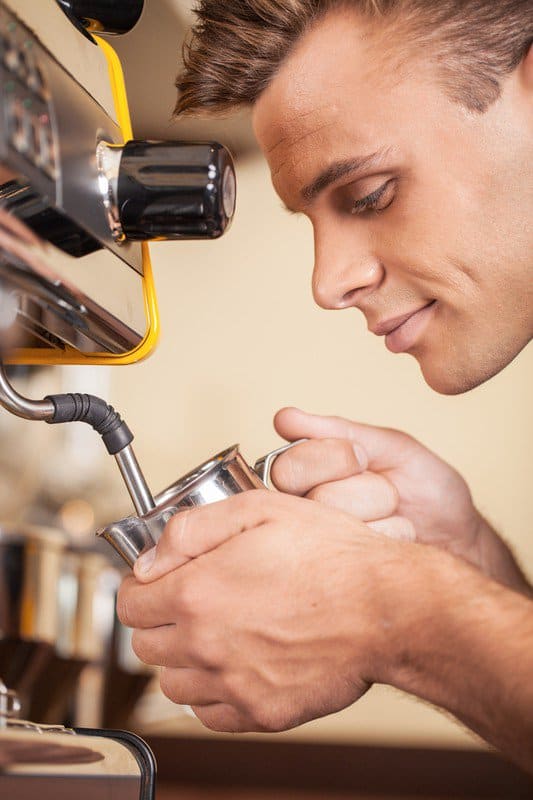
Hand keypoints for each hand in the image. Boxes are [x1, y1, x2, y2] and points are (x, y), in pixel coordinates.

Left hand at [117, 490, 411, 732]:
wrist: (385, 608)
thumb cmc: (331, 556)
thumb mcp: (259, 510)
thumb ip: (190, 530)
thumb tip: (149, 558)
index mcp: (196, 593)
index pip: (130, 602)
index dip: (141, 586)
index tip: (156, 581)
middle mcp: (205, 644)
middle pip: (145, 644)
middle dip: (159, 620)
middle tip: (190, 601)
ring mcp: (232, 684)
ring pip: (172, 682)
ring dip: (182, 658)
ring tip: (214, 632)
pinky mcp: (261, 712)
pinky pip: (210, 714)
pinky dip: (212, 692)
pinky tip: (235, 664)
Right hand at [272, 408, 528, 591]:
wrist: (462, 541)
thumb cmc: (425, 490)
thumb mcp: (390, 447)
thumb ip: (338, 431)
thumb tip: (285, 418)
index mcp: (300, 476)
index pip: (287, 465)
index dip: (336, 459)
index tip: (363, 459)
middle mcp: (298, 513)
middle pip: (310, 499)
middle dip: (362, 490)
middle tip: (384, 489)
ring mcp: (315, 550)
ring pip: (335, 527)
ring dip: (380, 514)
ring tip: (392, 515)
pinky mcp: (335, 578)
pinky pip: (355, 553)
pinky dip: (390, 538)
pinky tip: (395, 543)